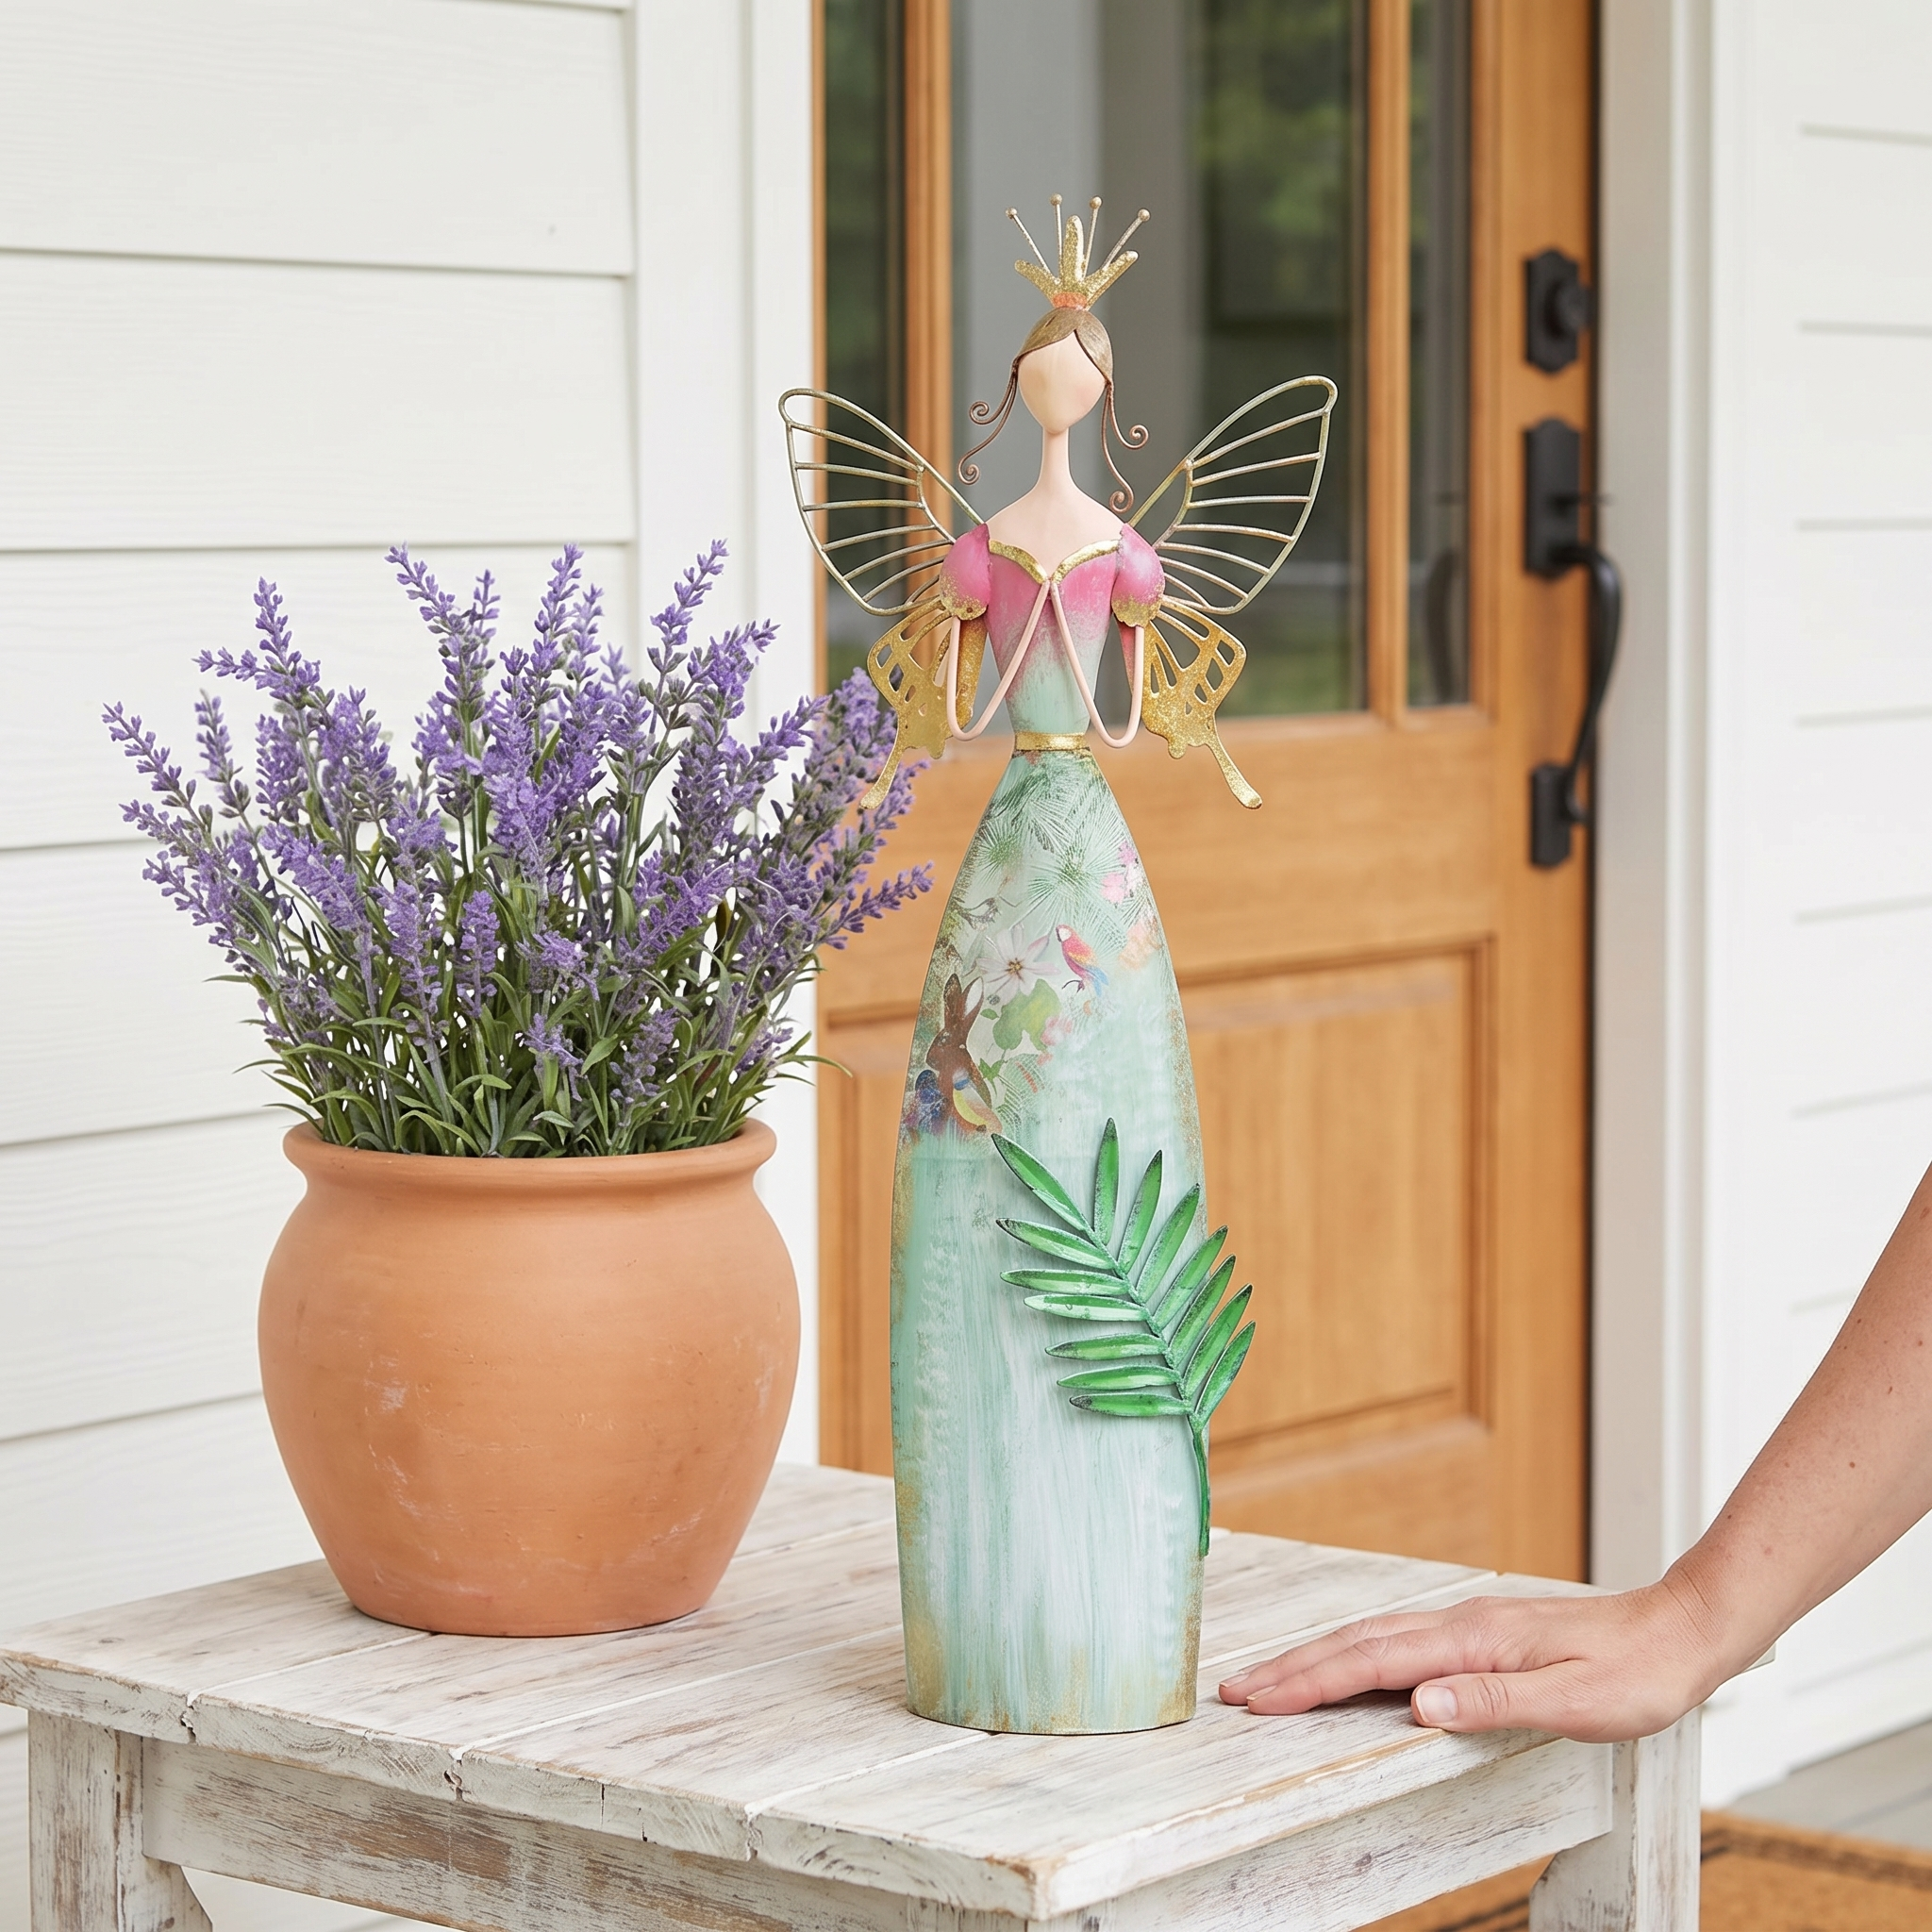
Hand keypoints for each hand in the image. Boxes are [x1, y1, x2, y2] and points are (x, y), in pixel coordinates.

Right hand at [1217, 1579, 1726, 1743]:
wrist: (1679, 1630)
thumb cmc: (1635, 1673)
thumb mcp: (1573, 1700)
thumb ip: (1493, 1702)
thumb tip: (1418, 1704)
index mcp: (1471, 1640)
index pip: (1373, 1664)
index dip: (1311, 1682)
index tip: (1260, 1698)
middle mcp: (1459, 1624)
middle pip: (1358, 1644)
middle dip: (1293, 1668)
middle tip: (1237, 1692)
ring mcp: (1468, 1626)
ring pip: (1374, 1640)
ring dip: (1318, 1660)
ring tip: (1274, 1680)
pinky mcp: (1481, 1636)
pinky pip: (1399, 1645)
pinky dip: (1357, 1656)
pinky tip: (1350, 1668)